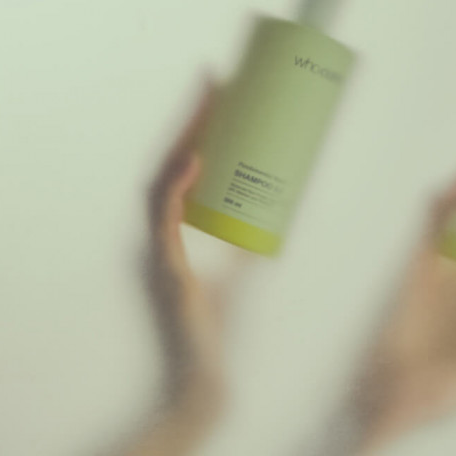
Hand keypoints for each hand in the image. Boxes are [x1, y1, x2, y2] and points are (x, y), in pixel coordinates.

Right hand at [145, 79, 226, 415]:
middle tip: (220, 82)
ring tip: (210, 105)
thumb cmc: (225, 323)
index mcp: (185, 227)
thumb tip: (292, 202)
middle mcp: (170, 232)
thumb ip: (257, 237)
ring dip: (184, 141)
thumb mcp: (247, 266)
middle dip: (194, 120)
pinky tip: (194, 161)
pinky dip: (175, 190)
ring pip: (164, 183)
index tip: (221, 90)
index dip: (198, 126)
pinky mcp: (170, 268)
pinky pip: (166, 222)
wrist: (210, 373)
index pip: (184, 165)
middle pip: (174, 162)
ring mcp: (165, 248)